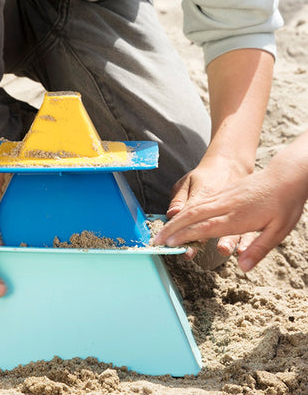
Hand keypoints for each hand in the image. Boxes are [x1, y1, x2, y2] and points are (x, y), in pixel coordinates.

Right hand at [155, 167, 304, 270]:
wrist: (287, 175)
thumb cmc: (285, 203)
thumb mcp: (279, 230)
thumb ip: (259, 248)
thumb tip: (243, 266)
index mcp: (238, 216)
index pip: (205, 227)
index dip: (185, 236)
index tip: (169, 243)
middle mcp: (226, 205)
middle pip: (192, 216)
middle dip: (172, 228)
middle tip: (156, 239)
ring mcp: (223, 196)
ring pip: (194, 207)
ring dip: (176, 219)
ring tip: (163, 231)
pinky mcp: (224, 192)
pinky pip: (200, 202)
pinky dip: (186, 211)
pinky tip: (179, 217)